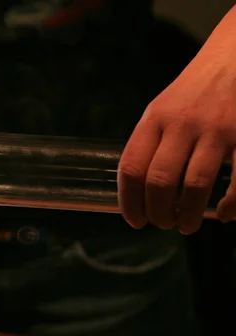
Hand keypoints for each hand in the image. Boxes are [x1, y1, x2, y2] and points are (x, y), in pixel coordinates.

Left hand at [118, 7, 235, 233]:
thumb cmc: (195, 90)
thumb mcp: (162, 108)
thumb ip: (150, 142)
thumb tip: (137, 188)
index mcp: (154, 119)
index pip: (130, 168)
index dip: (128, 201)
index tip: (134, 220)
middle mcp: (181, 124)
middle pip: (158, 182)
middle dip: (157, 213)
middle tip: (161, 224)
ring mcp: (216, 129)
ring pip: (194, 186)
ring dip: (188, 215)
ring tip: (185, 226)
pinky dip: (230, 206)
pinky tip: (223, 214)